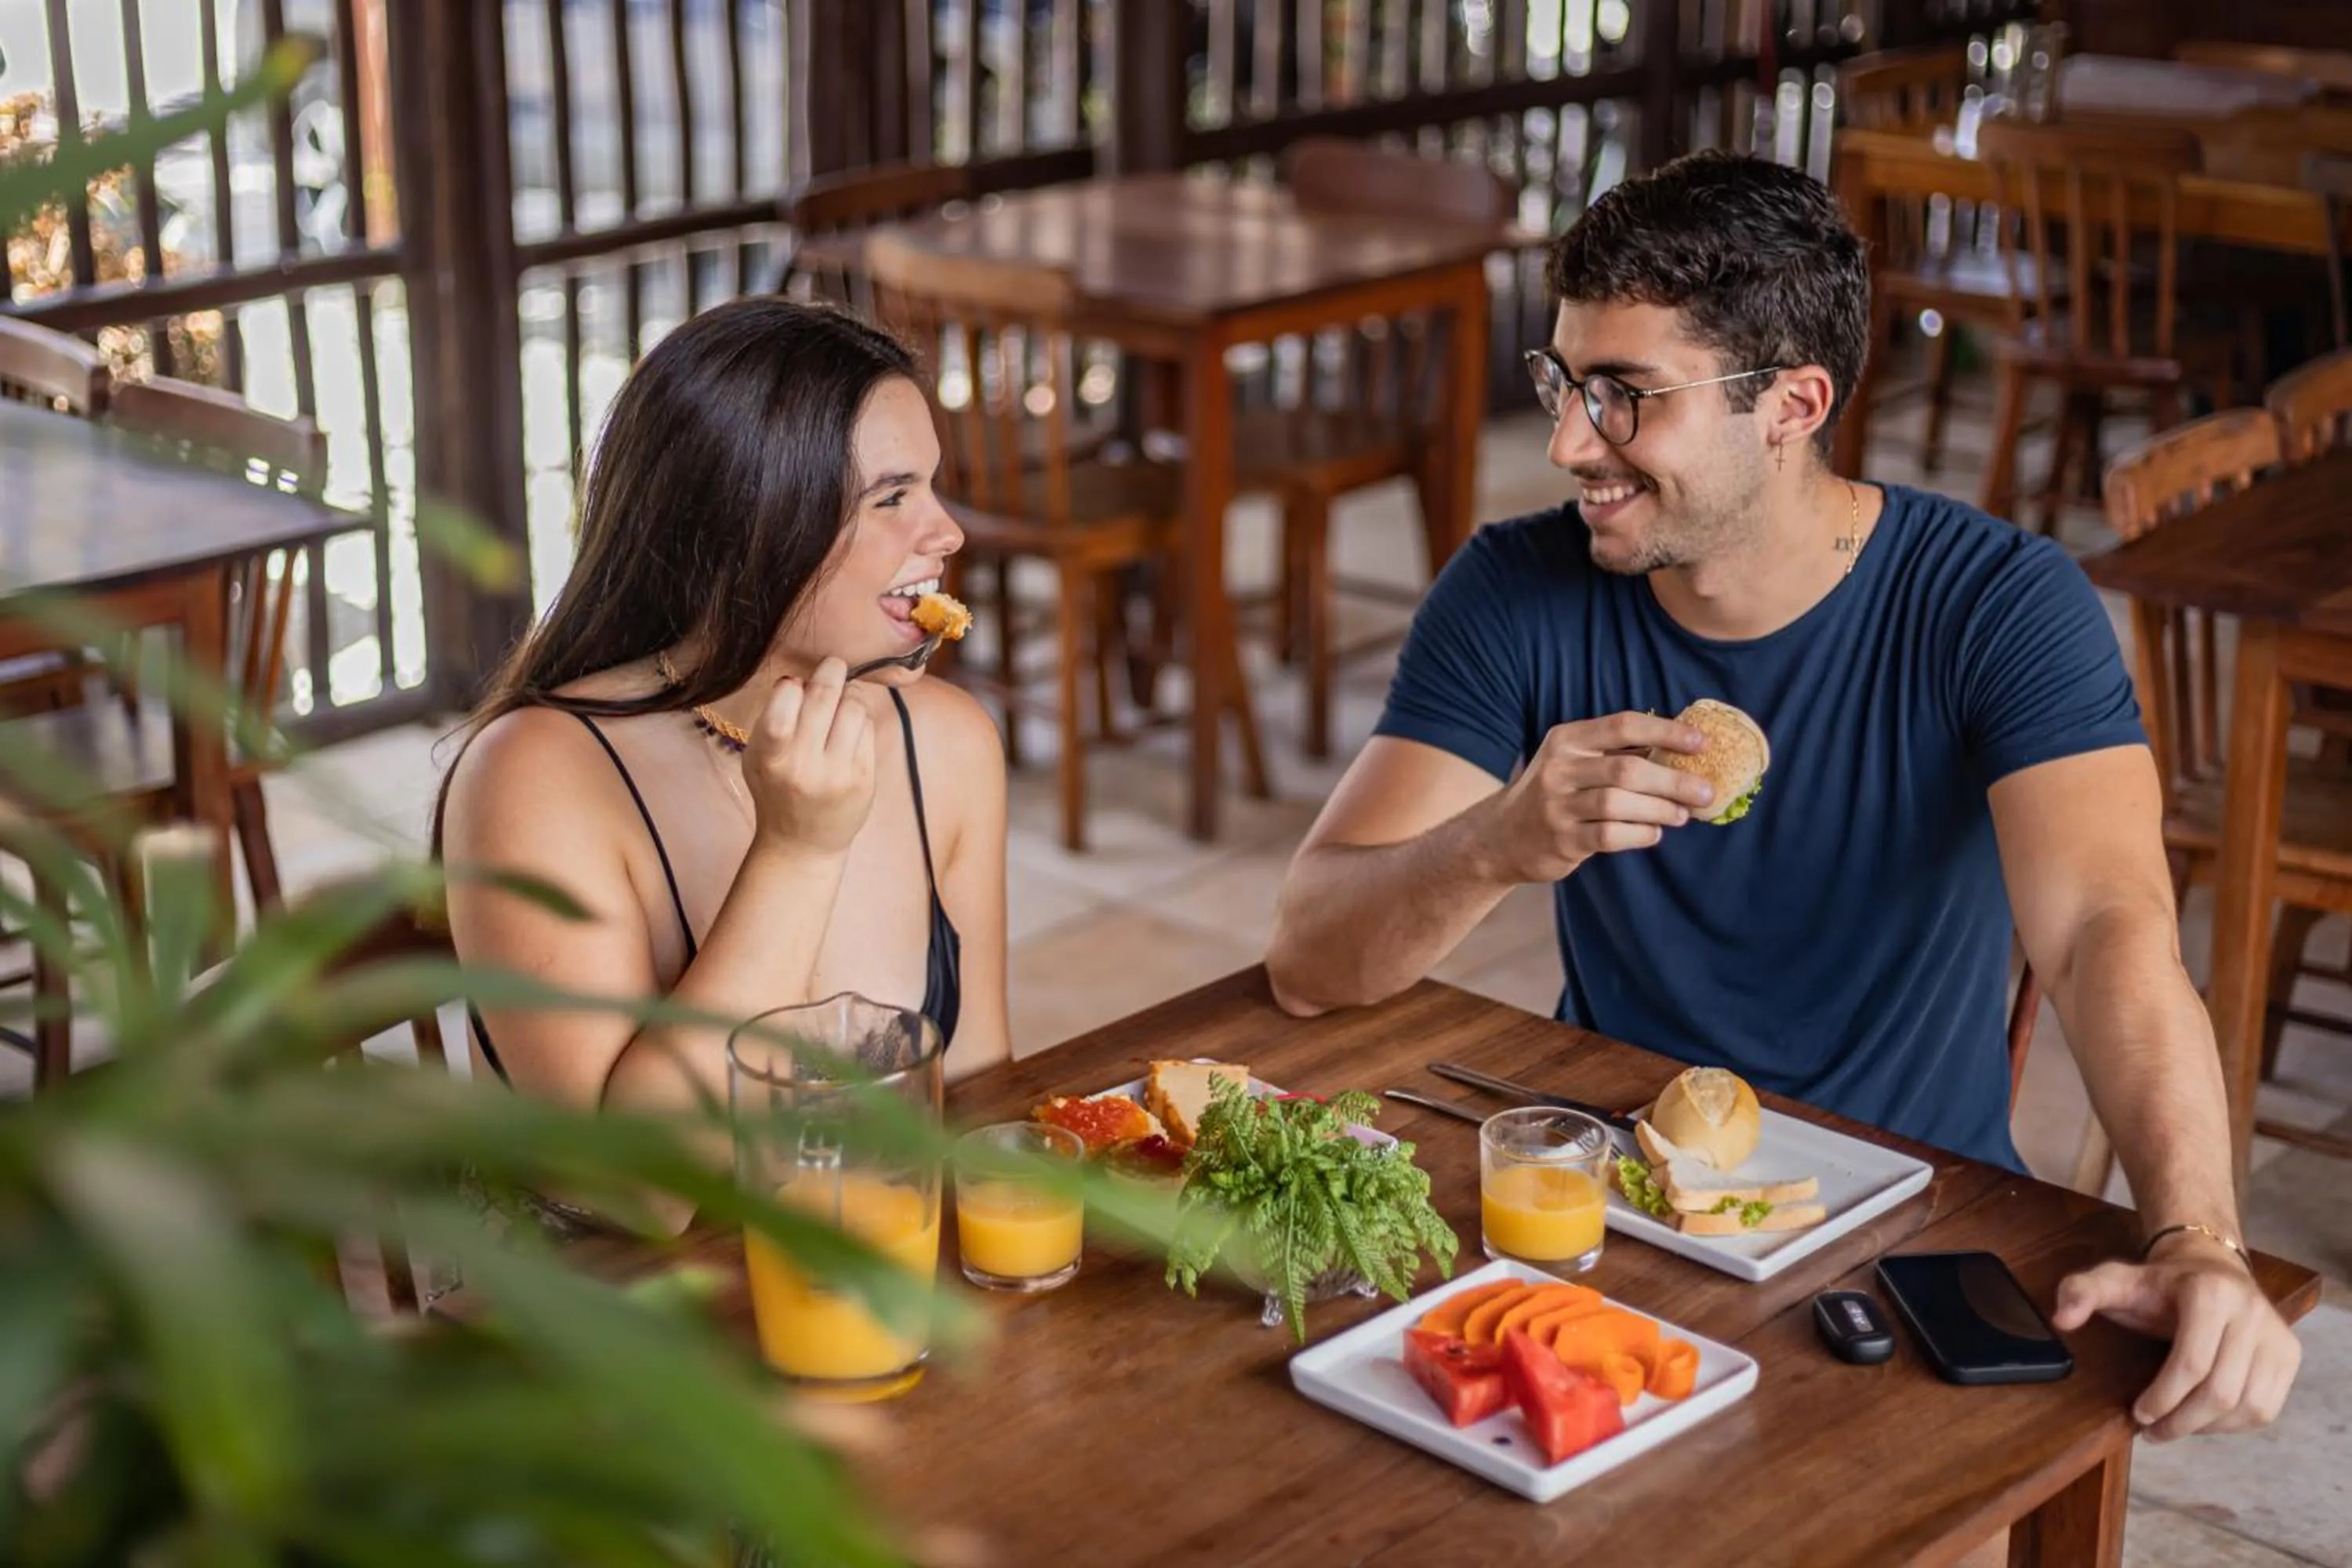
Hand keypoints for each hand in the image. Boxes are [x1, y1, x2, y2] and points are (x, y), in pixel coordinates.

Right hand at [742, 658, 878, 854]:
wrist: (801, 843)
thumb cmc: (777, 789)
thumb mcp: (758, 756)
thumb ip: (772, 718)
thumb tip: (802, 679)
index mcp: (771, 756)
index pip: (785, 699)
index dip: (795, 684)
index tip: (799, 682)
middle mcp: (804, 765)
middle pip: (825, 697)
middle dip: (831, 672)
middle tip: (834, 665)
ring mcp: (838, 773)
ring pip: (853, 708)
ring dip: (849, 696)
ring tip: (841, 702)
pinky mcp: (863, 779)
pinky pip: (868, 729)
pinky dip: (860, 720)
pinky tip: (850, 729)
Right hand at [1476, 711, 1718, 882]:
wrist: (1503, 837)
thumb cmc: (1556, 793)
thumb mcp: (1574, 761)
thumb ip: (1618, 753)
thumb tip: (1682, 749)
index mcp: (1567, 739)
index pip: (1623, 725)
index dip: (1665, 732)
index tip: (1701, 743)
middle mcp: (1559, 769)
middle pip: (1627, 769)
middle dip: (1673, 780)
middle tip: (1705, 791)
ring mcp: (1557, 806)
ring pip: (1620, 804)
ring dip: (1660, 810)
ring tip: (1682, 815)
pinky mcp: (1562, 841)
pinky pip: (1611, 836)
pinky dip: (1640, 834)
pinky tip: (1654, 833)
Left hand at [2052, 1238, 2300, 1440]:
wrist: (2208, 1267)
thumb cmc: (2157, 1284)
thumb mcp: (2114, 1281)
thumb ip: (2081, 1292)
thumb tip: (2062, 1319)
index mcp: (2210, 1294)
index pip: (2192, 1363)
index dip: (2163, 1397)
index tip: (2138, 1413)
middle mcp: (2252, 1313)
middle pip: (2220, 1390)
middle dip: (2181, 1420)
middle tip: (2152, 1431)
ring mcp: (2277, 1335)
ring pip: (2247, 1405)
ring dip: (2206, 1427)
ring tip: (2175, 1426)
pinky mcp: (2289, 1355)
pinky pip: (2266, 1407)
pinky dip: (2233, 1424)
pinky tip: (2203, 1418)